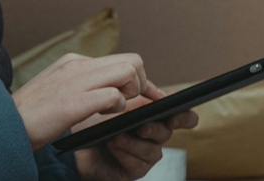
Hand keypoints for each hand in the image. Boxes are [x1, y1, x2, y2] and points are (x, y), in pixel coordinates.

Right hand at [11, 53, 148, 150]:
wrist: (2, 126)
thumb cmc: (33, 115)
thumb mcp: (62, 90)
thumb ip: (85, 84)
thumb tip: (113, 89)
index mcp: (75, 61)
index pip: (124, 59)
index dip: (142, 79)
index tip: (150, 94)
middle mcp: (78, 65)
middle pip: (133, 61)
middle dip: (141, 84)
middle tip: (130, 103)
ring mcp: (75, 81)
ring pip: (128, 72)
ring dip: (130, 93)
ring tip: (113, 109)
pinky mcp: (72, 102)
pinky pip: (113, 96)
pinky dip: (117, 107)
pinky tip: (103, 116)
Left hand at [73, 84, 199, 180]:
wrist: (77, 140)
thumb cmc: (101, 119)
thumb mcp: (121, 102)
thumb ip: (142, 94)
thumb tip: (162, 93)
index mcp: (158, 117)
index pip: (185, 116)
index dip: (185, 117)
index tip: (172, 116)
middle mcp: (156, 136)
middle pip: (167, 133)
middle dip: (154, 129)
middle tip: (141, 127)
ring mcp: (146, 155)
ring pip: (152, 151)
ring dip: (133, 143)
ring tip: (116, 135)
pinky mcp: (135, 170)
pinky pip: (137, 165)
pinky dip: (124, 153)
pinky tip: (112, 145)